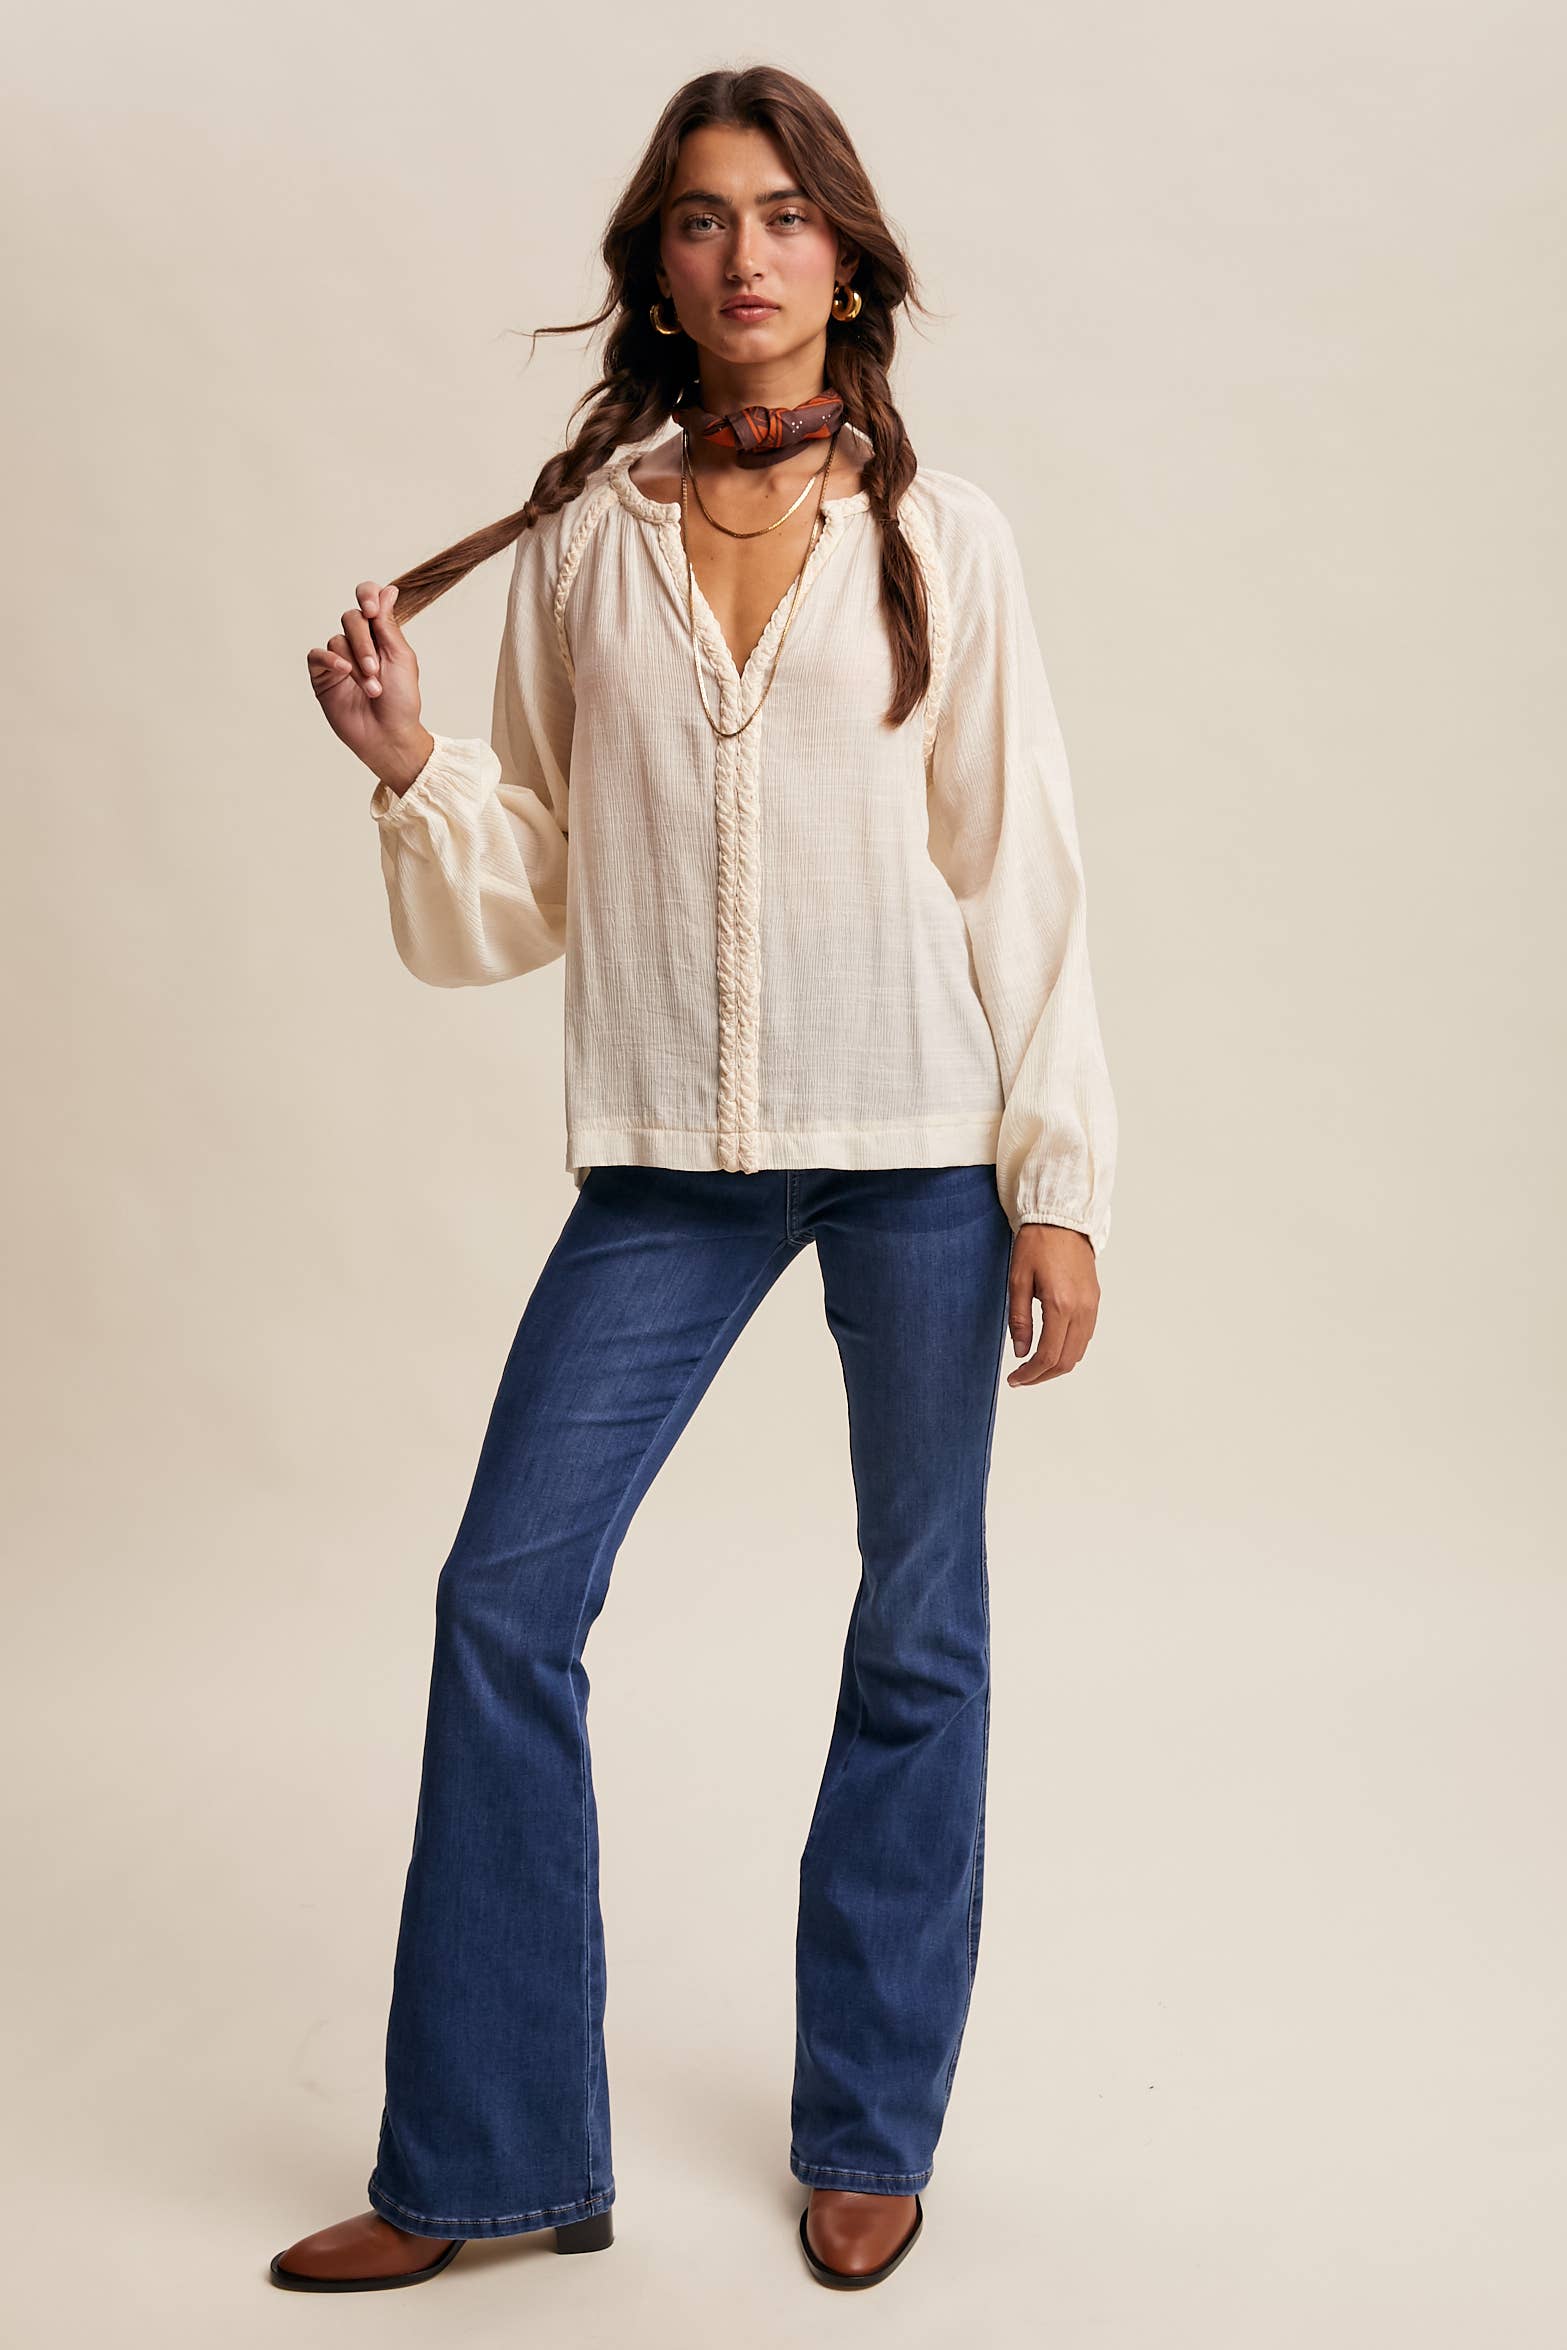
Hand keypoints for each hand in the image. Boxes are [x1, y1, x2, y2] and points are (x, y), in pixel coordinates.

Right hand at [306, 580, 432, 790]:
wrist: (389, 735)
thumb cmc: (401, 701)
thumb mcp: (400, 657)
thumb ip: (388, 624)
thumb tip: (388, 590)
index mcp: (380, 635)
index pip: (368, 600)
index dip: (367, 596)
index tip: (373, 609)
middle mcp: (358, 643)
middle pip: (352, 618)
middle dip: (364, 643)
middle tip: (376, 669)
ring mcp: (339, 658)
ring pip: (337, 639)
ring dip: (356, 663)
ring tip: (372, 688)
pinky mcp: (323, 675)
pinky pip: (317, 655)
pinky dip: (330, 660)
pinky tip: (343, 671)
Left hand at [1005, 1224, 1099, 1386]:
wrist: (1062, 1220)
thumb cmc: (1037, 1244)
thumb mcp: (1017, 1280)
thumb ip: (1019, 1320)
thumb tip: (1021, 1352)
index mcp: (1060, 1304)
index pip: (1048, 1355)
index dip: (1030, 1374)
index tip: (1015, 1379)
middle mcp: (1081, 1309)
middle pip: (1066, 1361)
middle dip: (1043, 1376)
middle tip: (1022, 1378)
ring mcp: (1091, 1306)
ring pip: (1078, 1352)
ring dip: (1057, 1366)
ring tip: (1034, 1366)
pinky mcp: (1095, 1301)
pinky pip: (1085, 1337)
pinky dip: (1069, 1350)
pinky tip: (1051, 1347)